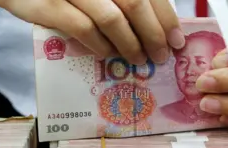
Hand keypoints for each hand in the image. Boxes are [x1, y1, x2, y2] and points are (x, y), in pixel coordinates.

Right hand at [0, 0, 184, 63]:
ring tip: (139, 60)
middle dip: (153, 34)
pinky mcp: (50, 5)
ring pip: (112, 17)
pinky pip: (83, 28)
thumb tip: (157, 25)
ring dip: (130, 44)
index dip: (166, 17)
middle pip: (136, 3)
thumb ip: (121, 0)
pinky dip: (100, 45)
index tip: (176, 40)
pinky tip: (108, 55)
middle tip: (161, 56)